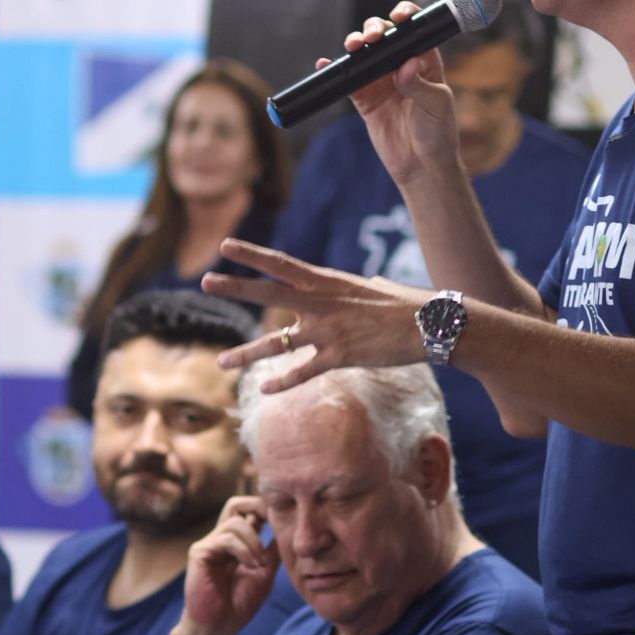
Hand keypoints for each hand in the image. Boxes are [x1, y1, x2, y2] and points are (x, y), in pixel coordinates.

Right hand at [183, 496, 278, 634]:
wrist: (219, 627)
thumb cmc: (240, 602)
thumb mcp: (265, 571)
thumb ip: (273, 549)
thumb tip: (288, 526)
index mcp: (237, 542)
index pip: (249, 511)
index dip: (266, 508)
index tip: (286, 518)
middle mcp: (221, 538)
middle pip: (235, 504)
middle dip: (257, 507)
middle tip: (274, 523)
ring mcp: (209, 544)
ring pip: (235, 522)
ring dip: (254, 541)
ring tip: (260, 564)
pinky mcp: (200, 552)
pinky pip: (226, 538)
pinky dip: (243, 550)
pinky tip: (250, 566)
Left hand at [202, 239, 430, 392]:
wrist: (431, 325)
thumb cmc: (407, 304)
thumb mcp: (375, 287)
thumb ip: (354, 289)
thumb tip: (359, 286)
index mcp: (329, 281)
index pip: (283, 264)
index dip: (252, 255)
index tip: (225, 246)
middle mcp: (322, 302)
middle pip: (268, 292)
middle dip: (235, 287)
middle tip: (204, 281)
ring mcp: (329, 330)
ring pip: (277, 343)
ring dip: (246, 353)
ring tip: (220, 361)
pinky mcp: (340, 356)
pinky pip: (303, 371)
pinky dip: (283, 382)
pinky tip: (264, 389)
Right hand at [331, 3, 462, 185]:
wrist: (421, 167)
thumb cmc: (438, 133)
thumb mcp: (436, 106)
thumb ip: (420, 85)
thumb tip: (406, 64)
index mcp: (425, 61)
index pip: (415, 29)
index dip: (406, 15)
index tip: (399, 16)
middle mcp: (402, 66)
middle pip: (385, 35)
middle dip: (375, 29)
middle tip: (371, 38)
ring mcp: (381, 81)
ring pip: (364, 53)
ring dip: (355, 43)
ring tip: (353, 46)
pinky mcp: (364, 98)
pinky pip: (348, 79)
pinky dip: (335, 70)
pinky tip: (325, 64)